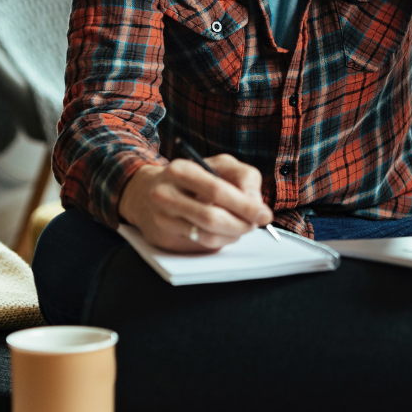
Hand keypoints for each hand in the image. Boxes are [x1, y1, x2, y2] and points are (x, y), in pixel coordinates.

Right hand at [118, 154, 272, 252]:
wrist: (146, 193)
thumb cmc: (192, 179)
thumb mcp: (218, 165)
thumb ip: (242, 177)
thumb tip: (256, 205)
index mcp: (180, 170)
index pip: (217, 190)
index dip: (245, 204)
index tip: (265, 214)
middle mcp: (165, 194)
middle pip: (212, 217)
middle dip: (242, 224)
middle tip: (256, 225)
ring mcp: (161, 219)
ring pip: (207, 236)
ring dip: (233, 235)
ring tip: (241, 227)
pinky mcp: (163, 239)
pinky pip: (200, 246)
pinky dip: (219, 241)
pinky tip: (224, 232)